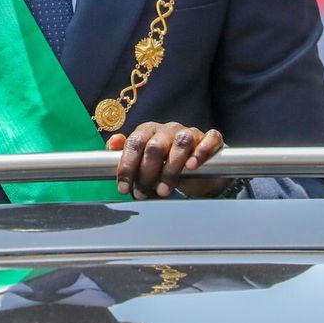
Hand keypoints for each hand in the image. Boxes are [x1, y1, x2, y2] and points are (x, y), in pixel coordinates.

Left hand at [108, 122, 226, 198]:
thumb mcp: (144, 161)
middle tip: (143, 193)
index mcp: (149, 131)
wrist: (200, 171)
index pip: (134, 143)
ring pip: (181, 143)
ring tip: (164, 190)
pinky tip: (192, 166)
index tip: (123, 188)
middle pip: (155, 146)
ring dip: (171, 169)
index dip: (127, 166)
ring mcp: (190, 132)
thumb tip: (113, 143)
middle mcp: (168, 129)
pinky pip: (208, 139)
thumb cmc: (166, 164)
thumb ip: (126, 153)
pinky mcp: (210, 138)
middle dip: (147, 173)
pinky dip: (200, 152)